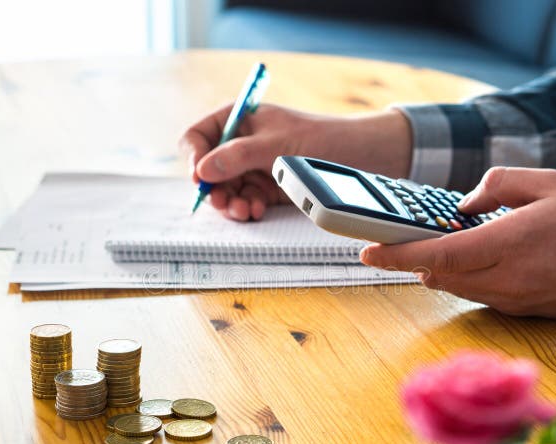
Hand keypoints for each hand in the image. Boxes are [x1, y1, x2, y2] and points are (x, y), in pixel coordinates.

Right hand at [178, 103, 411, 220]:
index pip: (199, 135)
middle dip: (214, 188)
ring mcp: (255, 167)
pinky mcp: (268, 188)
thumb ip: (237, 156)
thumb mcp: (275, 144)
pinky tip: (256, 211)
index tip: (200, 177)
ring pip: (227, 189)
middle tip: (223, 203)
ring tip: (244, 211)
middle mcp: (242, 143)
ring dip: (231, 203)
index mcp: (239, 120)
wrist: (361, 154)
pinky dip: (248, 208)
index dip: (194, 157)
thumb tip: (202, 171)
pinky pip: (246, 200)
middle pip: (209, 169)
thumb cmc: (321, 138)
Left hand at [360, 167, 555, 321]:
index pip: (439, 255)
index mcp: (510, 244)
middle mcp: (505, 279)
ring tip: (434, 243)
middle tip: (394, 239)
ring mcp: (511, 299)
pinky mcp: (519, 310)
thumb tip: (463, 204)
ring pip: (453, 286)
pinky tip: (471, 256)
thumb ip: (500, 183)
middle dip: (411, 259)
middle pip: (437, 275)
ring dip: (437, 268)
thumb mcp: (552, 182)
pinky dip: (461, 276)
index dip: (398, 255)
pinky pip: (475, 293)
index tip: (367, 251)